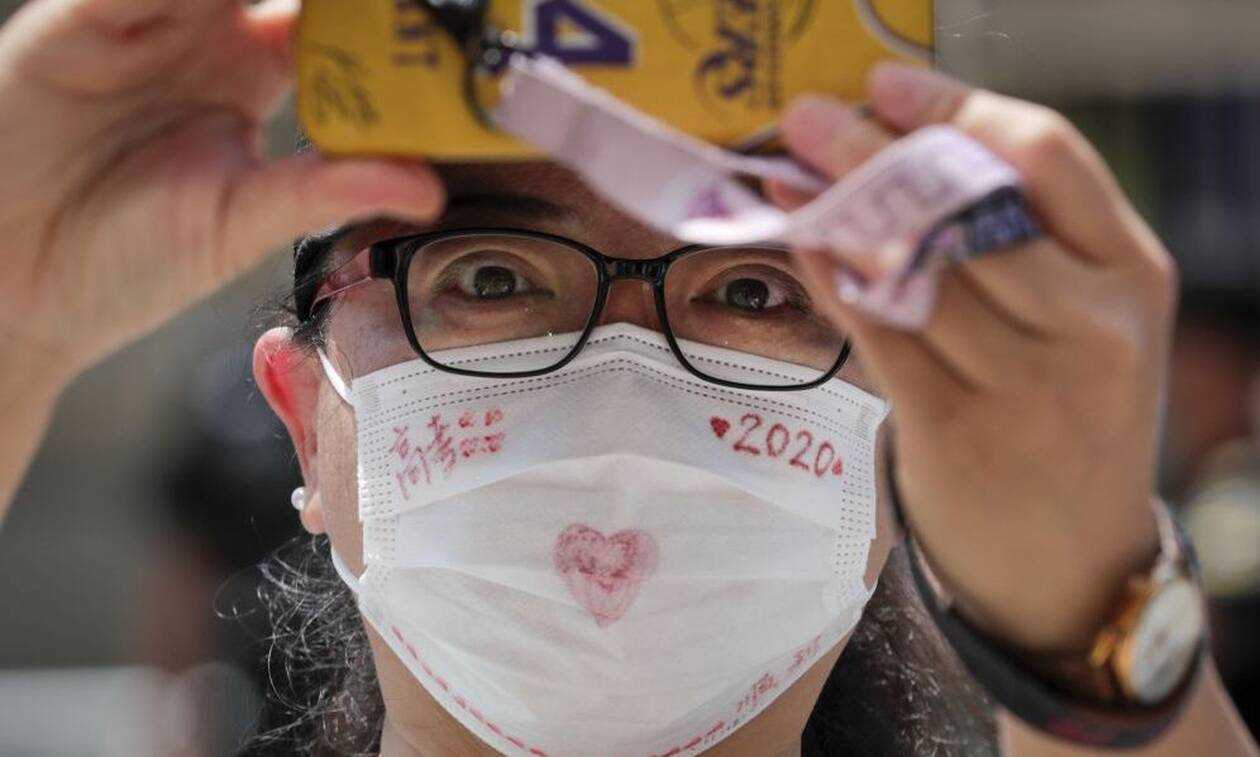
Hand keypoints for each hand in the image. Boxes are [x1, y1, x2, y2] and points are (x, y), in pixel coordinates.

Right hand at [0, 0, 443, 384]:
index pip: (332, 19)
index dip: (380, 12)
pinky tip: (223, 0)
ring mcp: (145, 19)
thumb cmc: (129, 260)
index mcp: (256, 75)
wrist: (15, 288)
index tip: (444, 13)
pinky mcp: (78, 22)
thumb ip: (324, 190)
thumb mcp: (241, 224)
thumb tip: (428, 189)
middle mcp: (205, 33)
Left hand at [775, 65, 1173, 651]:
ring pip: (910, 267)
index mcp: (1132, 275)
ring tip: (786, 175)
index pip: (1045, 156)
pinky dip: (832, 277)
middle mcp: (1090, 325)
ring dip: (835, 209)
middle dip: (869, 150)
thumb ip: (1029, 241)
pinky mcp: (956, 432)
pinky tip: (804, 243)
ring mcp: (1025, 384)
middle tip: (805, 117)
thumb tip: (909, 150)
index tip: (886, 84)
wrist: (1074, 563)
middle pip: (963, 203)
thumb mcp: (1090, 321)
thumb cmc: (1071, 417)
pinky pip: (877, 332)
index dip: (956, 108)